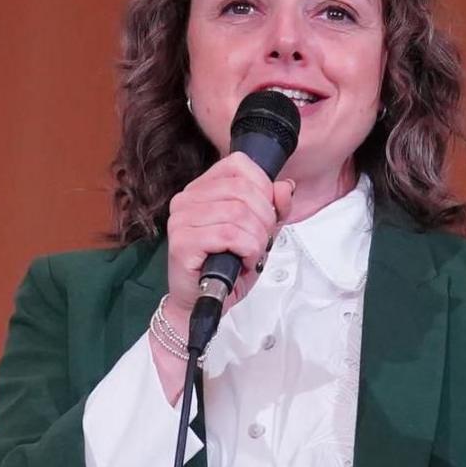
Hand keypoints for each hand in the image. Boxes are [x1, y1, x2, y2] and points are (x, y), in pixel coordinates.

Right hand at [164, 153, 295, 322]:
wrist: (201, 302)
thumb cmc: (225, 266)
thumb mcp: (258, 232)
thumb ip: (274, 207)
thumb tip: (284, 187)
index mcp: (202, 188)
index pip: (239, 164)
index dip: (264, 188)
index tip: (267, 214)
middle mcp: (187, 199)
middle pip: (243, 190)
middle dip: (264, 219)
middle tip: (261, 241)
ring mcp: (181, 219)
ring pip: (239, 214)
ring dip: (257, 239)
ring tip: (251, 254)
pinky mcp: (182, 242)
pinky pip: (229, 235)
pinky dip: (247, 251)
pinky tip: (242, 262)